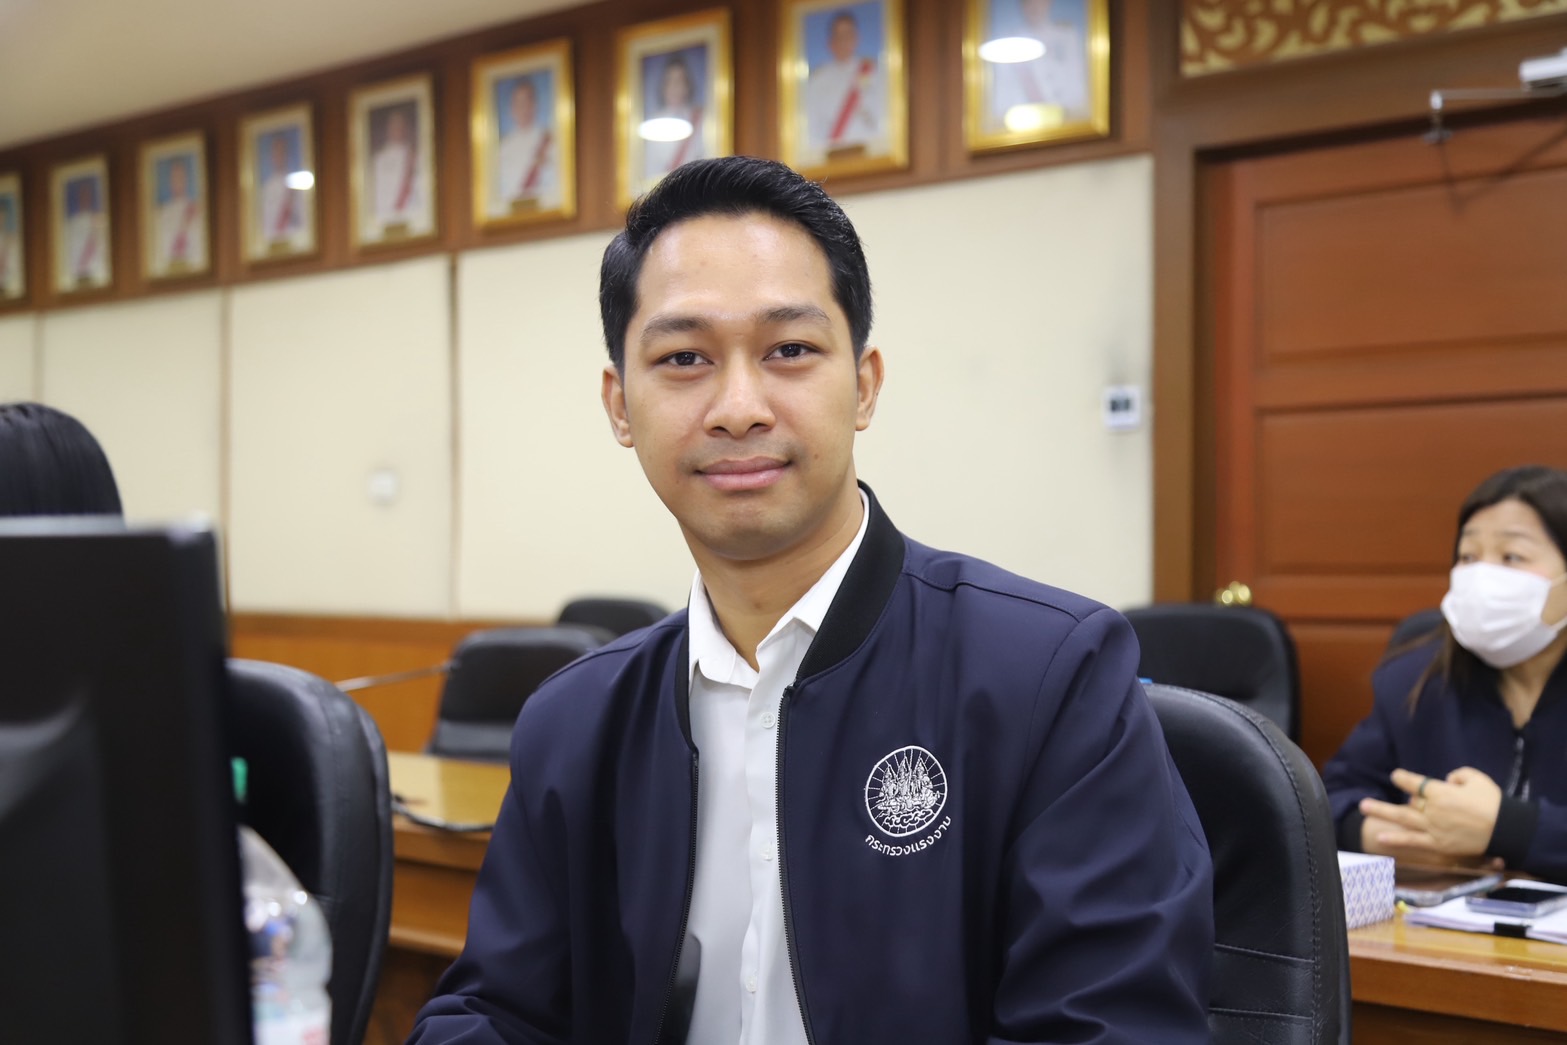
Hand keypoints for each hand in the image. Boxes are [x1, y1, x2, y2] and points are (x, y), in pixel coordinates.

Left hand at [1358, 767, 1502, 858]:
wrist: (1506, 829)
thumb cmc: (1493, 802)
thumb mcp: (1477, 778)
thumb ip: (1458, 775)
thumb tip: (1447, 780)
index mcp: (1441, 793)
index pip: (1415, 783)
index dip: (1404, 779)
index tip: (1397, 777)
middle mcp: (1432, 810)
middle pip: (1404, 804)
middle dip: (1384, 803)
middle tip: (1364, 804)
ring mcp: (1433, 828)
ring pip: (1403, 820)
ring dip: (1382, 815)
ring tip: (1364, 812)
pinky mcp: (1438, 844)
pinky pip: (1414, 841)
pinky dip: (1396, 840)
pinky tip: (1380, 839)